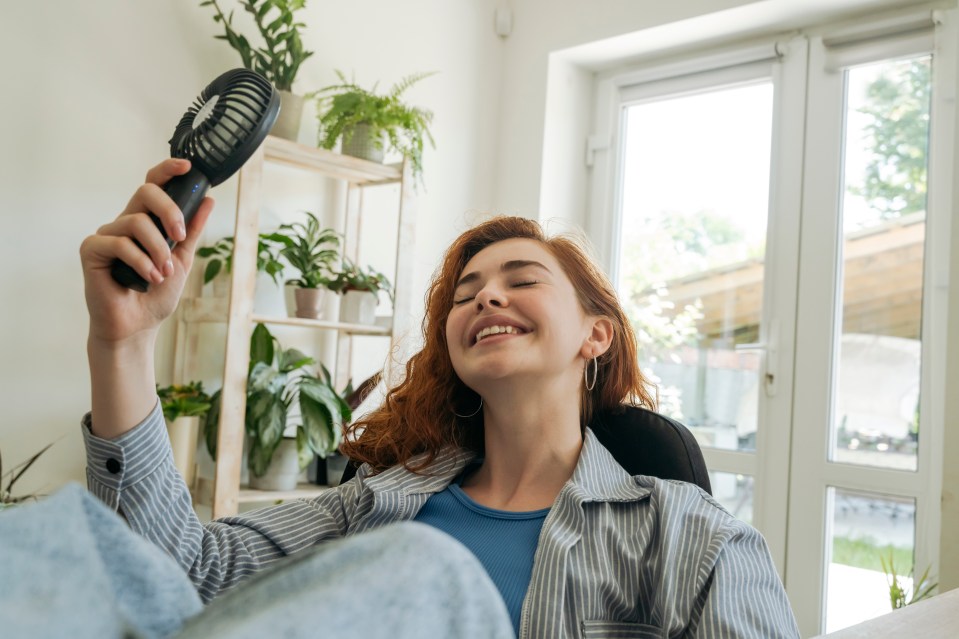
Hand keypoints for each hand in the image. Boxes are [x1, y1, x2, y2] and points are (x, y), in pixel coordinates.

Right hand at [80, 158, 213, 345]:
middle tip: (179, 239)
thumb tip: (208, 201)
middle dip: (170, 212)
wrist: (137, 326)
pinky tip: (149, 278)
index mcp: (146, 221)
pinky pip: (119, 243)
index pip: (152, 185)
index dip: (167, 170)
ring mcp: (107, 235)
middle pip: (146, 192)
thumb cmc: (156, 294)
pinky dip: (140, 261)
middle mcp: (125, 222)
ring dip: (158, 250)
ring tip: (163, 273)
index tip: (188, 167)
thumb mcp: (182, 259)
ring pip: (137, 222)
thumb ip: (191, 231)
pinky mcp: (92, 249)